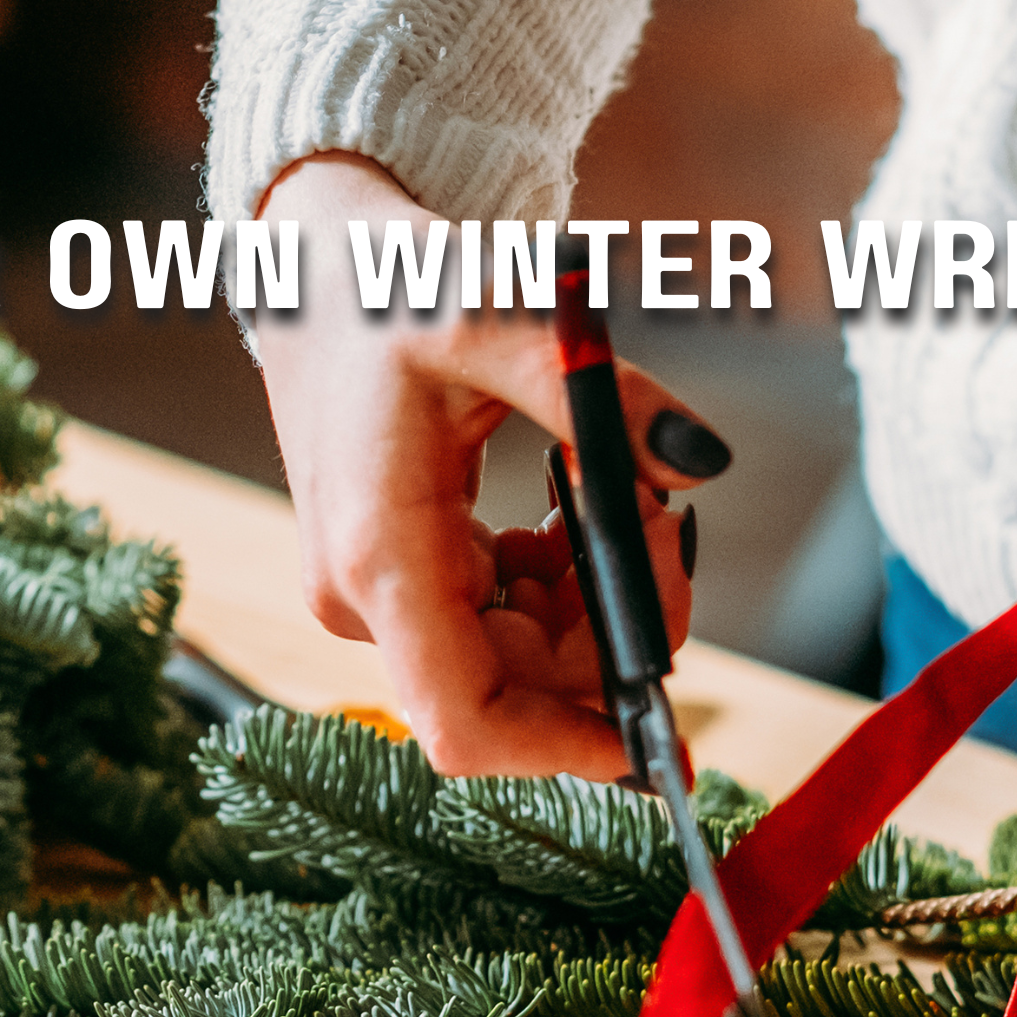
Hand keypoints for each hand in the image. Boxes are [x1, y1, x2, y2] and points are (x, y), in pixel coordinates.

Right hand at [249, 153, 727, 778]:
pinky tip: (572, 500)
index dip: (566, 752)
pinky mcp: (394, 575)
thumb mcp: (503, 318)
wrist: (315, 264)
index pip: (468, 724)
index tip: (657, 734)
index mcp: (379, 555)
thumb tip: (700, 466)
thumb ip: (605, 398)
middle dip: (614, 628)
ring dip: (594, 596)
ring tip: (622, 488)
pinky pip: (499, 619)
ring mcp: (376, 593)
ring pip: (519, 655)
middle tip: (667, 521)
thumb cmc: (393, 282)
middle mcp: (366, 597)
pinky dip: (559, 578)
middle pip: (518, 688)